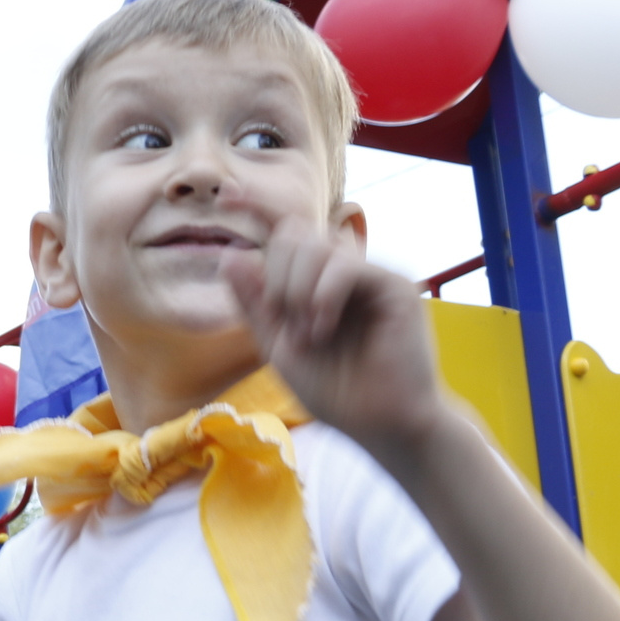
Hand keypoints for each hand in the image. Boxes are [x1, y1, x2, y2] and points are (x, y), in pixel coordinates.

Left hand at [219, 215, 447, 461]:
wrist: (381, 425)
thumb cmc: (336, 392)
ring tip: (309, 334)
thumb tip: (230, 254)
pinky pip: (343, 266)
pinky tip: (321, 328)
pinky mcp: (393, 284)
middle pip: (291, 234)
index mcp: (313, 283)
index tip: (226, 195)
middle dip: (275, 278)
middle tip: (288, 323)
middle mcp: (342, 272)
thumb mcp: (280, 346)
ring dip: (296, 291)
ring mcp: (369, 275)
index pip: (283, 233)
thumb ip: (256, 303)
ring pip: (314, 246)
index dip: (256, 208)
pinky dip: (322, 295)